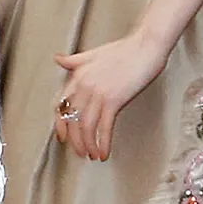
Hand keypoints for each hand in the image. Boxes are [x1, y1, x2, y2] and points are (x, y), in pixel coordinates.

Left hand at [52, 29, 169, 160]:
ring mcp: (98, 93)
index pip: (61, 105)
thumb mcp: (92, 54)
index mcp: (77, 76)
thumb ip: (73, 61)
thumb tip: (57, 59)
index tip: (63, 137)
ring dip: (88, 145)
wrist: (144, 47)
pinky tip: (105, 153)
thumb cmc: (122, 51)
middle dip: (74, 140)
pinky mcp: (114, 100)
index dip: (60, 124)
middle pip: (71, 119)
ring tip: (92, 156)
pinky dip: (103, 143)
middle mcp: (83, 86)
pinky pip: (104, 127)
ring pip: (86, 126)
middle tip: (79, 152)